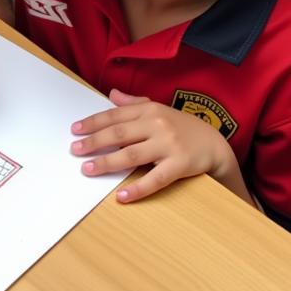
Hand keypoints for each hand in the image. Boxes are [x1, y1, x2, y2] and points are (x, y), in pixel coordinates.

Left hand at [70, 89, 238, 202]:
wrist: (214, 144)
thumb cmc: (182, 127)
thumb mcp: (159, 109)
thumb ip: (134, 103)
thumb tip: (111, 94)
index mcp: (149, 110)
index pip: (115, 115)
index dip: (93, 122)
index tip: (75, 130)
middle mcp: (157, 125)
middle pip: (119, 133)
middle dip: (94, 142)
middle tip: (75, 150)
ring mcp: (168, 145)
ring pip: (132, 155)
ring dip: (107, 163)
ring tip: (88, 169)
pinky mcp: (179, 166)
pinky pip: (155, 179)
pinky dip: (137, 188)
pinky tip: (121, 195)